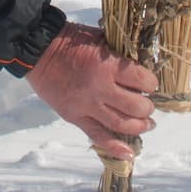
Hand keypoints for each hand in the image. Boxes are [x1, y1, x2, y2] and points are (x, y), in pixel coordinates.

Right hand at [25, 22, 156, 159]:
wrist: (39, 52)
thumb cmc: (72, 40)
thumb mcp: (101, 38)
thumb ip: (121, 52)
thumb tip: (142, 64)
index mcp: (108, 66)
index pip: (143, 82)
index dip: (151, 83)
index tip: (150, 83)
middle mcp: (100, 89)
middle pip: (136, 107)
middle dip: (148, 108)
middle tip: (148, 105)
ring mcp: (87, 106)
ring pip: (121, 125)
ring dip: (139, 126)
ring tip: (147, 124)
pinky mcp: (75, 117)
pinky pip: (97, 136)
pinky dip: (115, 147)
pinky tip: (130, 153)